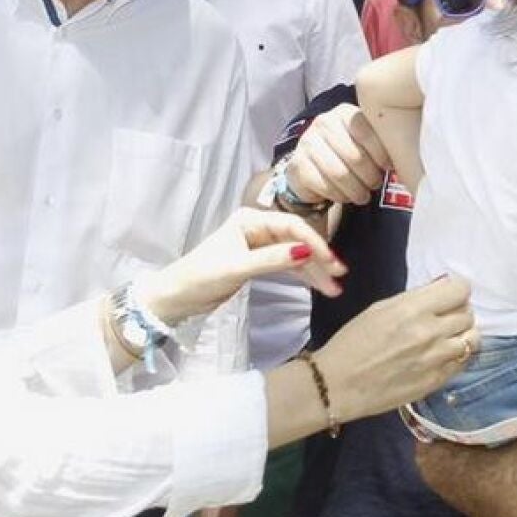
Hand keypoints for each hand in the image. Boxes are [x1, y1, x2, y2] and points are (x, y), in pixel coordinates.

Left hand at [140, 207, 346, 323]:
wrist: (176, 296)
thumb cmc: (201, 277)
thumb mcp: (238, 267)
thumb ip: (272, 259)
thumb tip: (305, 251)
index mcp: (250, 220)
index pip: (291, 226)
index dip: (314, 243)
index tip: (332, 263)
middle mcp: (256, 228)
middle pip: (296, 239)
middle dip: (318, 258)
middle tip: (340, 276)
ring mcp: (257, 245)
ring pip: (293, 255)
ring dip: (312, 271)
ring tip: (334, 289)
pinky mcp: (256, 262)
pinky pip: (285, 265)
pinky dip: (300, 275)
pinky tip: (317, 285)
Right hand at [285, 103, 391, 205]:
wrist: (312, 168)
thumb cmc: (347, 154)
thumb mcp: (364, 142)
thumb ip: (381, 141)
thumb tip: (406, 156)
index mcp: (344, 113)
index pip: (366, 131)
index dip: (381, 153)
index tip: (387, 167)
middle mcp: (323, 123)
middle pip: (355, 156)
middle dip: (370, 176)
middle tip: (375, 184)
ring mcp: (307, 143)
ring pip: (340, 174)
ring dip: (357, 190)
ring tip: (363, 194)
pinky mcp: (298, 165)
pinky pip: (325, 186)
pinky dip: (339, 196)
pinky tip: (345, 196)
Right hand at [313, 275, 476, 421]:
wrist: (338, 385)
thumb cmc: (352, 342)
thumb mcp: (379, 309)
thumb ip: (413, 300)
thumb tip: (439, 292)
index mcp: (412, 309)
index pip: (460, 290)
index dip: (456, 290)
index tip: (449, 294)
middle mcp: (430, 332)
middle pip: (468, 314)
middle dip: (457, 311)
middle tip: (443, 316)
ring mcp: (436, 359)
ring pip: (472, 339)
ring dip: (462, 335)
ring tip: (446, 337)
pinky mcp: (437, 381)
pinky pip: (463, 362)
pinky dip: (457, 355)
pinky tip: (441, 355)